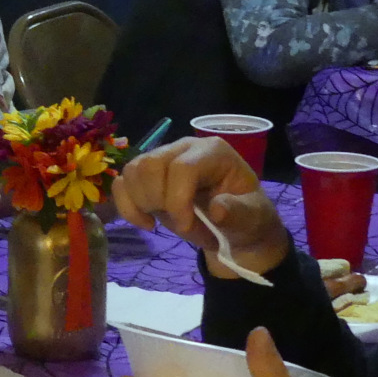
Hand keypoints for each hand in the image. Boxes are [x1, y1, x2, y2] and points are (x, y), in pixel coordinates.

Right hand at [114, 136, 290, 277]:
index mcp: (213, 152)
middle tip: (181, 226)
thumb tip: (216, 209)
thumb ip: (240, 214)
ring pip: (132, 171)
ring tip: (164, 222)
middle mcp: (184, 147)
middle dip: (159, 202)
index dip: (177, 201)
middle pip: (150, 165)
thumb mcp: (255, 220)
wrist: (237, 229)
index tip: (186, 228)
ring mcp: (162, 158)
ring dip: (142, 204)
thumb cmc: (248, 219)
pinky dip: (127, 207)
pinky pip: (122, 183)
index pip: (182, 168)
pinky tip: (146, 222)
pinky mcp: (147, 175)